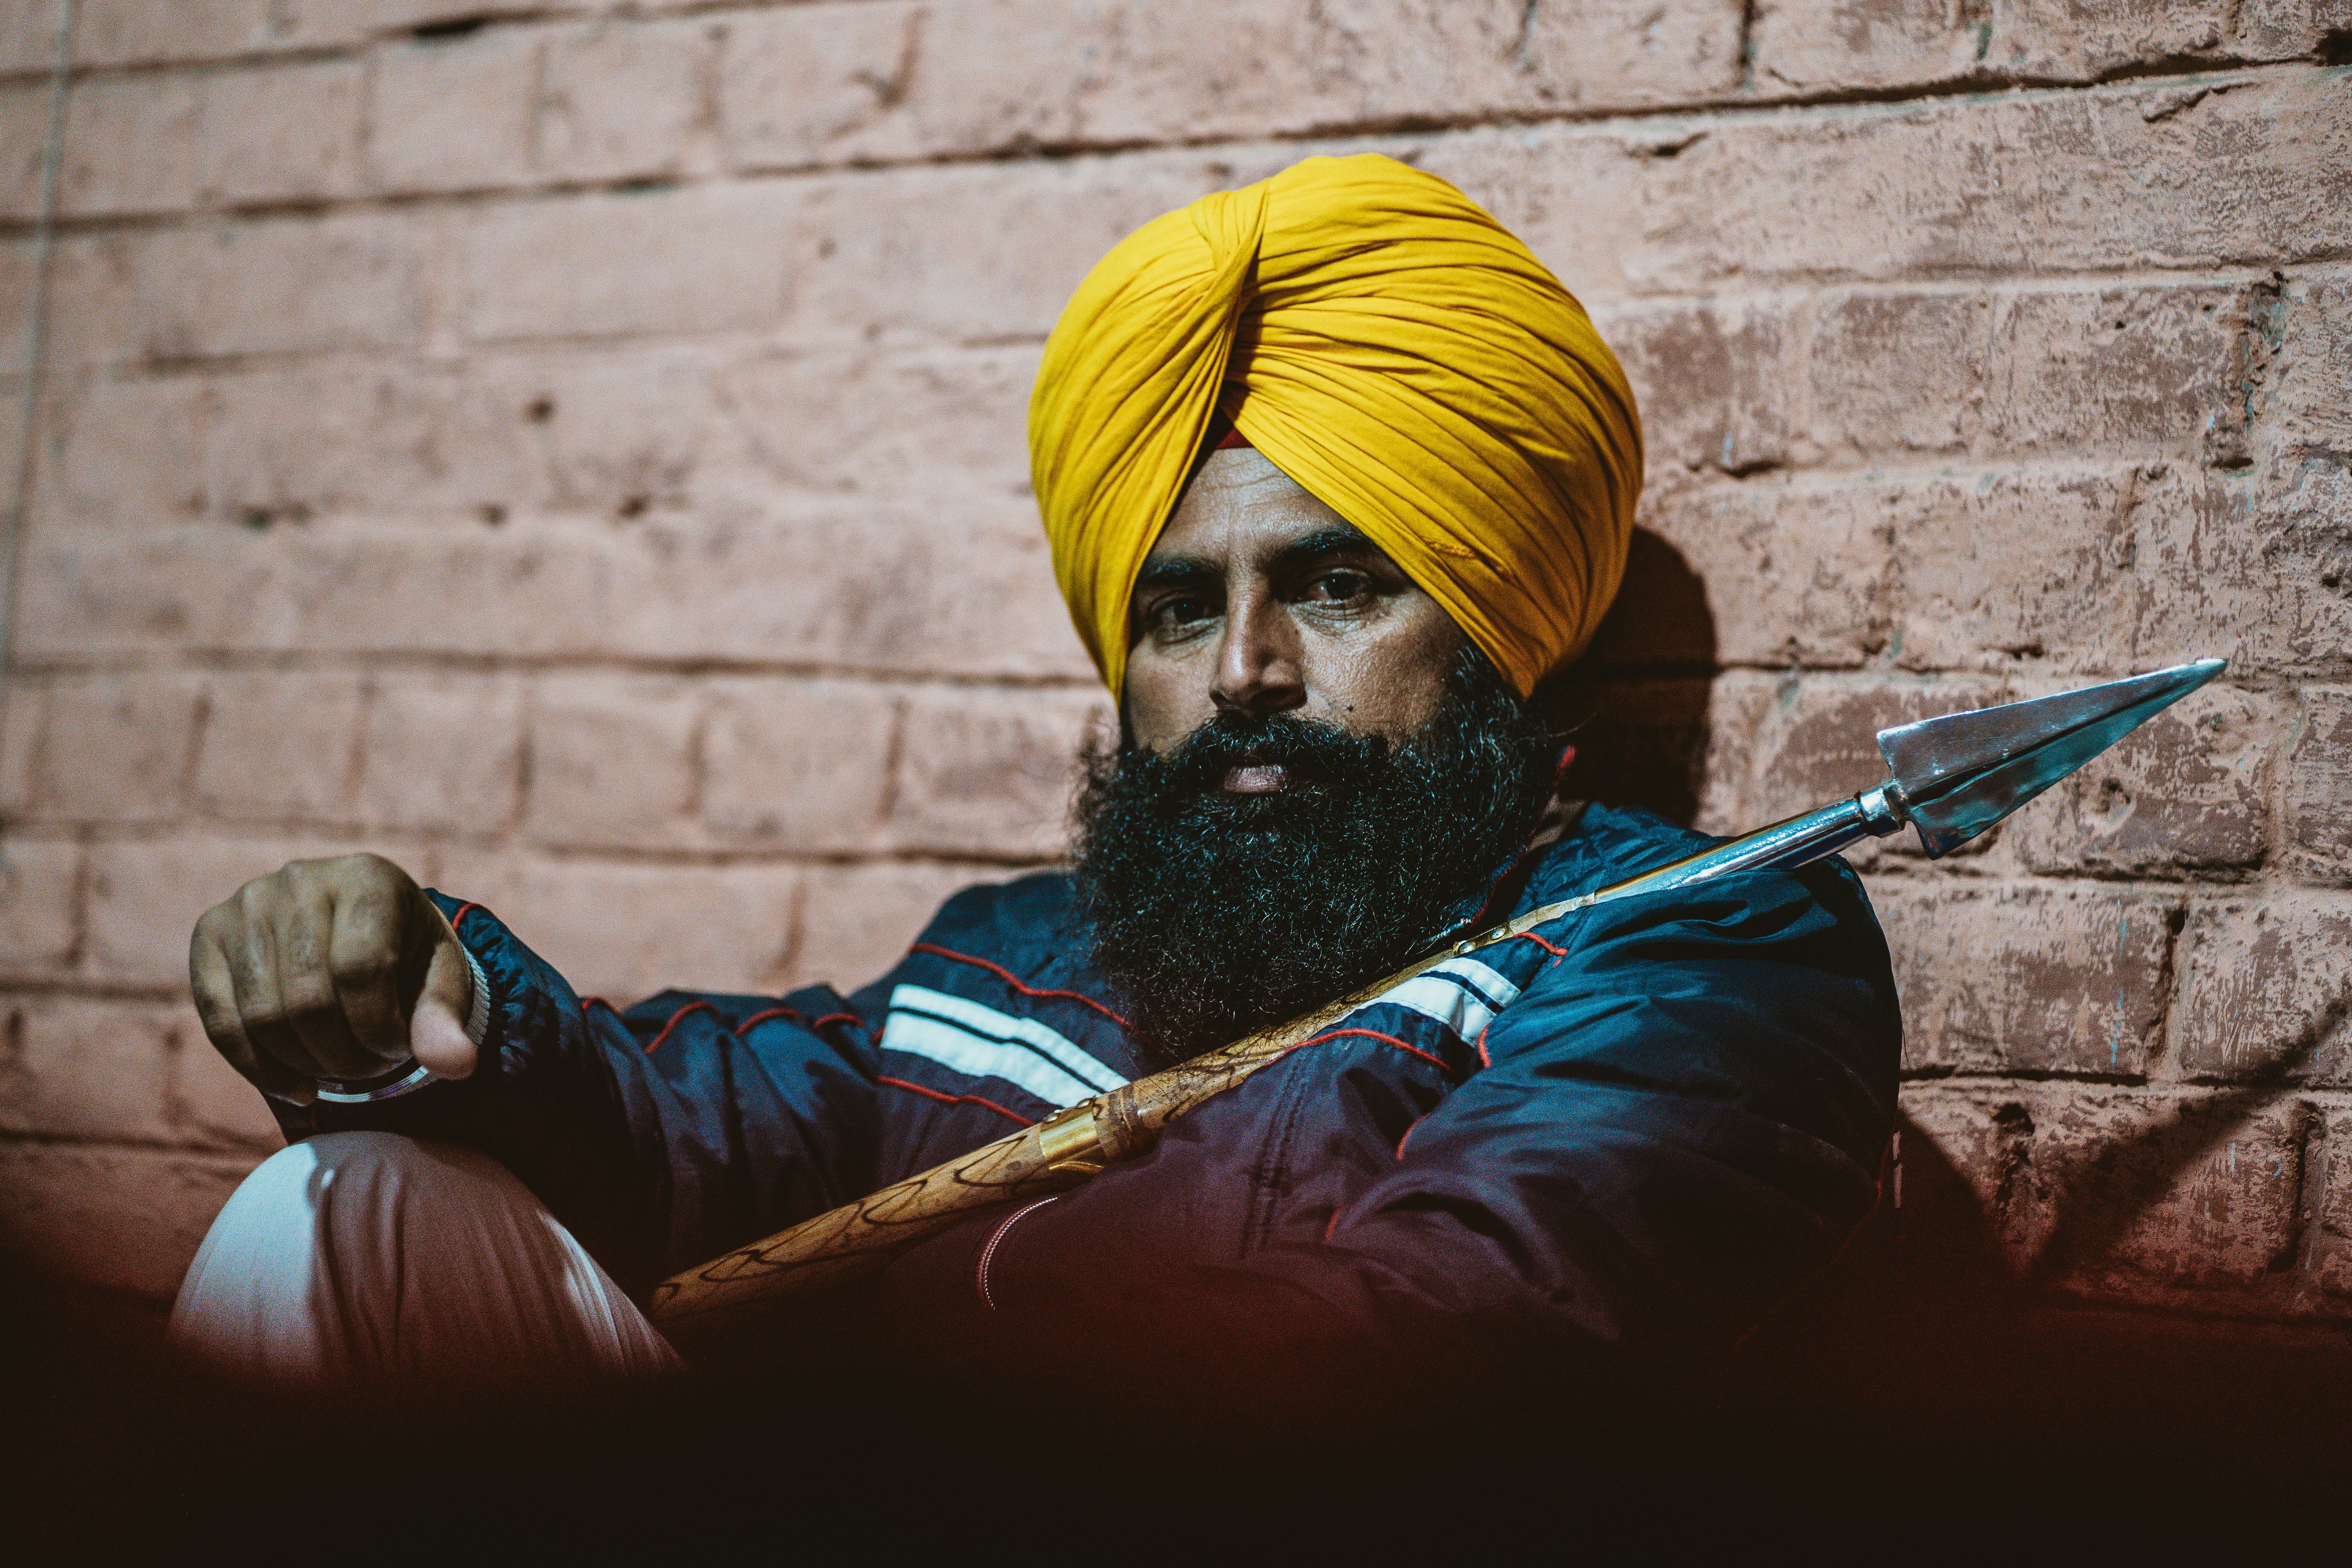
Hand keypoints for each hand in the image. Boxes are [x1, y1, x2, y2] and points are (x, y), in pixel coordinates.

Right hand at [189, 854, 476, 1103]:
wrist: (358, 931)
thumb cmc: (407, 957)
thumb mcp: (440, 980)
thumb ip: (446, 1019)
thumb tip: (456, 1065)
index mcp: (366, 878)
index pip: (361, 969)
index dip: (379, 1028)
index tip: (400, 1048)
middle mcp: (298, 880)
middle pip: (308, 999)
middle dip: (346, 1056)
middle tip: (371, 1068)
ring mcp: (245, 905)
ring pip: (262, 1017)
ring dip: (306, 1064)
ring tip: (341, 1069)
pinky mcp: (209, 937)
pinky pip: (221, 1023)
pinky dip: (261, 1070)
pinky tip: (299, 1088)